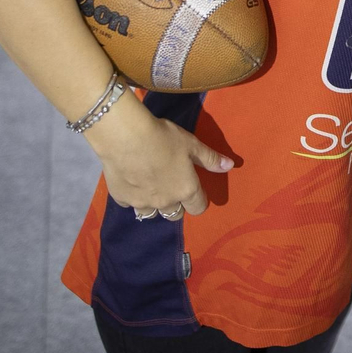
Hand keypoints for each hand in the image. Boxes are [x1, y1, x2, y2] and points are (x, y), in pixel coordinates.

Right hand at [86, 95, 234, 217]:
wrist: (125, 137)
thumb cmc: (164, 138)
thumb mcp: (192, 144)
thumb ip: (210, 159)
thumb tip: (230, 166)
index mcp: (185, 190)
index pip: (198, 208)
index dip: (199, 200)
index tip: (194, 189)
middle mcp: (165, 202)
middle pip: (175, 215)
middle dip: (176, 205)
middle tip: (171, 186)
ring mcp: (142, 203)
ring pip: (152, 214)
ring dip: (154, 205)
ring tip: (151, 187)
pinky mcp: (121, 198)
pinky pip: (130, 203)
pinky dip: (133, 196)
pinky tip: (131, 180)